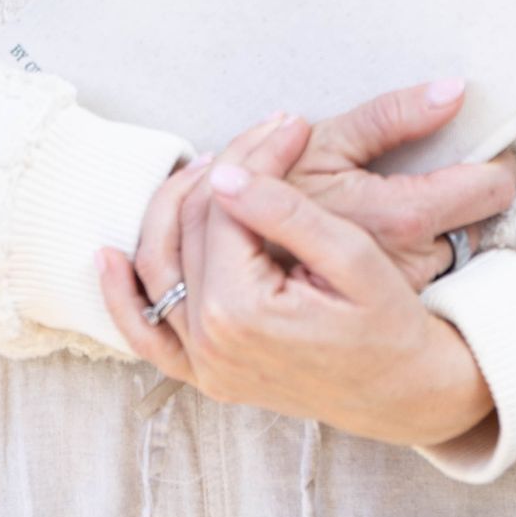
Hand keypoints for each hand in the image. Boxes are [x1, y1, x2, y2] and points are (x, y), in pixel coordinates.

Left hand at [98, 152, 493, 447]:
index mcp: (241, 310)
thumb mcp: (352, 258)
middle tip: (268, 132)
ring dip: (175, 208)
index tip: (292, 122)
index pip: (226, 204)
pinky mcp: (207, 374)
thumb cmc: (390, 325)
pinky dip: (123, 297)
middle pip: (191, 225)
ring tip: (214, 166)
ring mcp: (203, 364)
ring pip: (159, 266)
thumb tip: (227, 177)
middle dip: (228, 168)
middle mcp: (208, 341)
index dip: (257, 153)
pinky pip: (147, 334)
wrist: (407, 394)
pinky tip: (108, 257)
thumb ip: (285, 214)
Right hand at [274, 78, 515, 290]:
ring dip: (441, 221)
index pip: (491, 189)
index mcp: (403, 217)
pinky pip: (430, 266)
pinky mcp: (396, 303)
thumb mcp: (330, 140)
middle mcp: (413, 260)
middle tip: (433, 168)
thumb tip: (454, 92)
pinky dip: (419, 244)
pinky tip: (386, 231)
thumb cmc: (282, 194)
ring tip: (397, 200)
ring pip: (455, 243)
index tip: (484, 148)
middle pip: (478, 216)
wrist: (243, 261)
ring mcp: (406, 287)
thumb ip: (395, 115)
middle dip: (465, 191)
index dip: (495, 163)